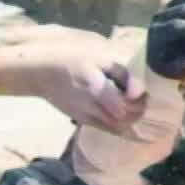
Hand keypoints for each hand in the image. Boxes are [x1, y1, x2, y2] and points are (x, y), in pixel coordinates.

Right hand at [26, 42, 146, 135]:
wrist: (40, 70)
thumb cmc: (69, 56)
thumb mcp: (97, 56)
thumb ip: (120, 72)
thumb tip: (140, 89)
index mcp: (97, 89)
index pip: (127, 106)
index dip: (141, 101)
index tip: (144, 90)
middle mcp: (92, 107)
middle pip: (125, 120)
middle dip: (138, 112)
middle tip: (141, 98)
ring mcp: (86, 116)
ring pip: (117, 128)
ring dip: (129, 119)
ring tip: (131, 104)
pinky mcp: (81, 120)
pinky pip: (106, 128)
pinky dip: (118, 123)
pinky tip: (120, 111)